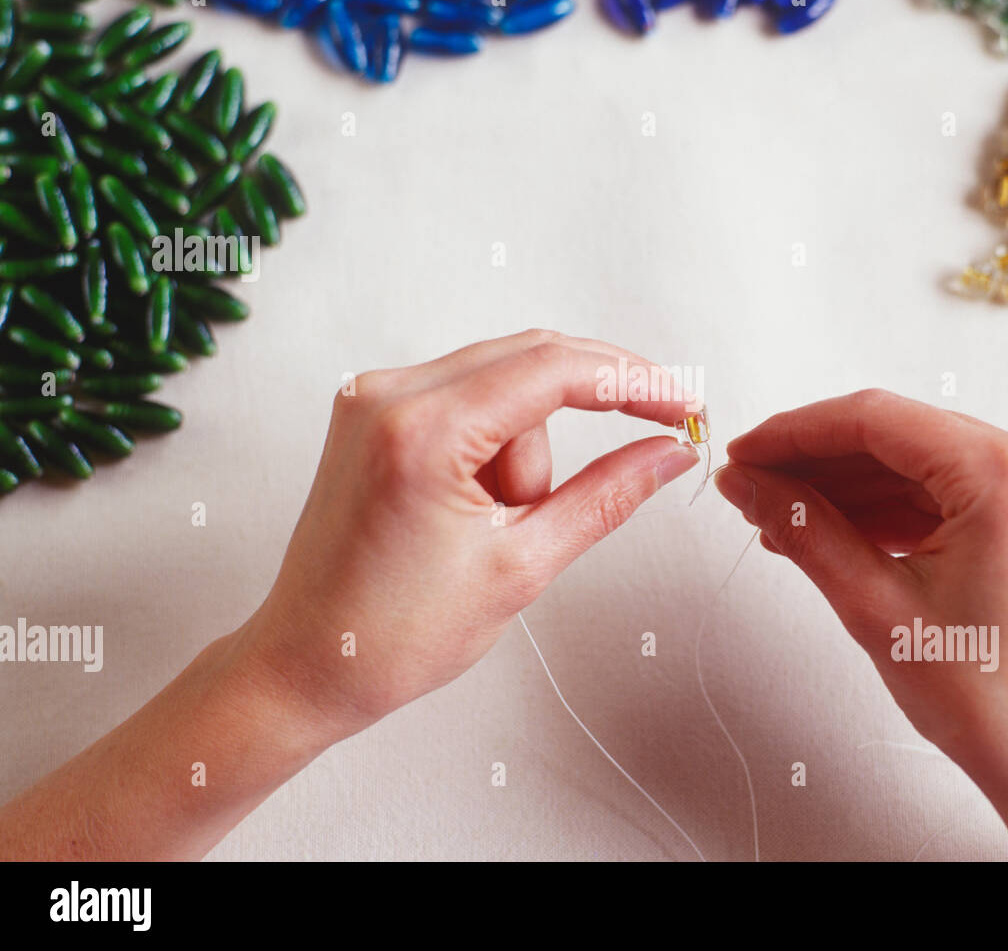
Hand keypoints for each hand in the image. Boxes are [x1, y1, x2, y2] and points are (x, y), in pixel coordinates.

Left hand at [236, 329, 700, 742]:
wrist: (308, 664)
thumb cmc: (394, 634)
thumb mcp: (522, 565)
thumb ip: (607, 496)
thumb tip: (669, 452)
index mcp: (422, 431)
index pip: (554, 370)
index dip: (632, 382)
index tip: (683, 403)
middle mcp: (388, 395)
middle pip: (531, 360)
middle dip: (591, 406)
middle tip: (655, 433)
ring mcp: (372, 398)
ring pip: (502, 384)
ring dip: (527, 448)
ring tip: (499, 526)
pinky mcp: (372, 413)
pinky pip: (467, 399)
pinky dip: (495, 444)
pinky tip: (481, 505)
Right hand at [715, 389, 1007, 860]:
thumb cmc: (1000, 707)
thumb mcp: (876, 607)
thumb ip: (803, 529)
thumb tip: (751, 485)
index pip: (876, 420)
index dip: (796, 433)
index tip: (748, 452)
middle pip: (898, 437)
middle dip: (817, 463)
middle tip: (753, 484)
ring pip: (918, 464)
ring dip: (848, 487)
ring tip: (782, 516)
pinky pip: (947, 491)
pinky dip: (890, 508)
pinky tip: (835, 528)